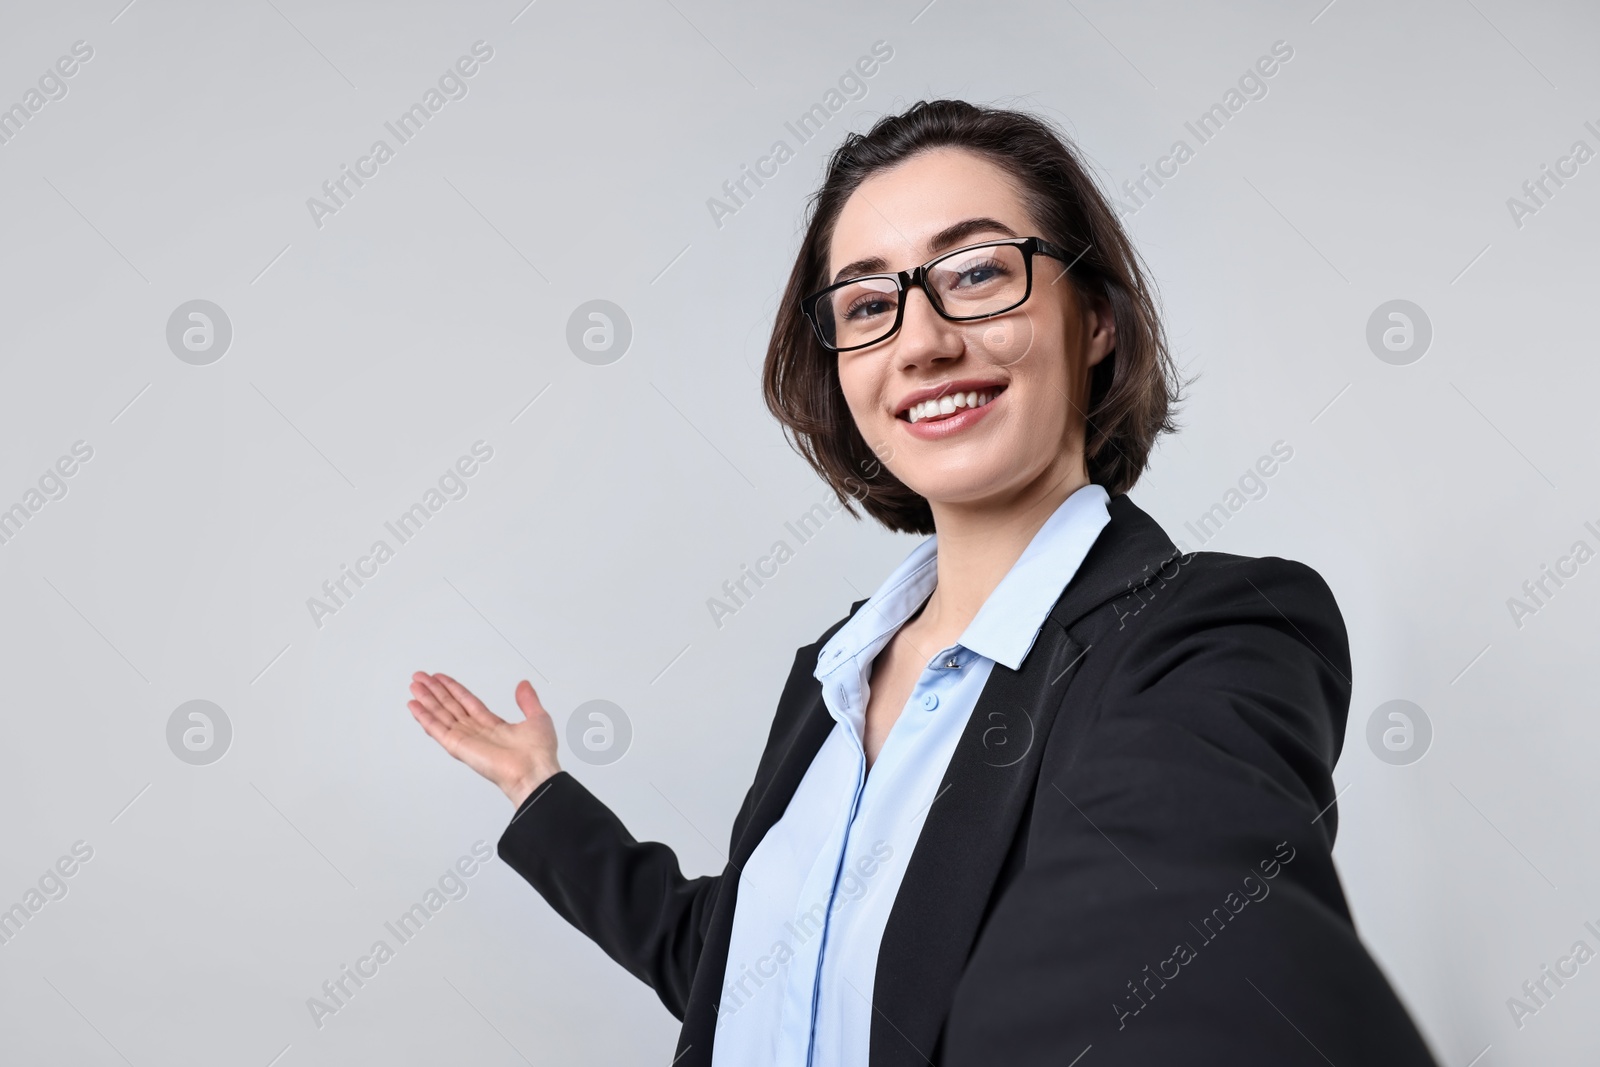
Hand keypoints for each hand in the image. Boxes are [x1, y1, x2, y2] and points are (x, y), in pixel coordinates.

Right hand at [408, 672, 560, 807]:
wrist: (533, 772)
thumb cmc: (538, 754)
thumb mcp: (538, 718)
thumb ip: (528, 701)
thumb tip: (524, 685)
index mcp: (494, 726)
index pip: (468, 702)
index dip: (454, 689)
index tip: (441, 679)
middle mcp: (477, 732)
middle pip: (451, 706)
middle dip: (435, 691)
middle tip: (421, 678)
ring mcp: (466, 739)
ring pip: (441, 714)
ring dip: (426, 700)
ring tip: (415, 686)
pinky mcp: (458, 747)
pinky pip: (437, 729)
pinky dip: (424, 717)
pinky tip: (414, 707)